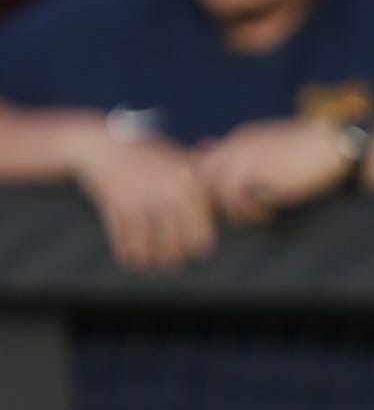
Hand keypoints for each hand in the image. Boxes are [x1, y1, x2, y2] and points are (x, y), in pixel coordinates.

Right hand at [67, 124, 217, 271]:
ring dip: (150, 262)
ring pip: (150, 251)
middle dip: (174, 258)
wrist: (103, 144)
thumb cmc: (151, 157)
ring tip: (151, 264)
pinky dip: (128, 255)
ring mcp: (141, 198)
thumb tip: (234, 212)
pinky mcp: (116, 205)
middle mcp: (168, 191)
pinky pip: (126, 244)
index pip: (202, 233)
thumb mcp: (182, 163)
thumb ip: (204, 187)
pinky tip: (131, 258)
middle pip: (177, 247)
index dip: (199, 246)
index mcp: (190, 182)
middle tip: (171, 261)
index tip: (193, 250)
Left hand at [194, 115, 359, 224]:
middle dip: (218, 200)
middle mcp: (239, 143)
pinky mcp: (260, 170)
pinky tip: (271, 213)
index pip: (206, 164)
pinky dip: (251, 210)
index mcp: (242, 137)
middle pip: (205, 177)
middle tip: (244, 215)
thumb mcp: (277, 148)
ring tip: (261, 216)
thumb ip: (250, 155)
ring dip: (237, 209)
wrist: (341, 143)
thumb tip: (217, 152)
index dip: (214, 189)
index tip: (234, 205)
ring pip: (219, 190)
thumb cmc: (316, 149)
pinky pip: (237, 196)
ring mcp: (247, 155)